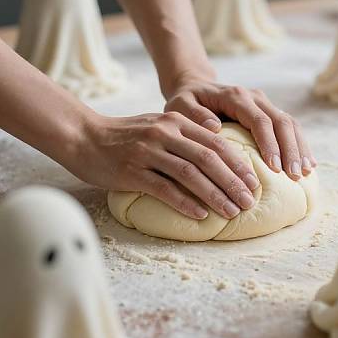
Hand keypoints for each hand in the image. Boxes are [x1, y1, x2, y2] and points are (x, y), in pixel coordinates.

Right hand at [72, 112, 260, 219]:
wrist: (84, 137)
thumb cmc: (125, 135)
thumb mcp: (157, 125)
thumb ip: (185, 135)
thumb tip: (216, 156)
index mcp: (176, 121)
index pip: (216, 143)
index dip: (238, 164)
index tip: (253, 183)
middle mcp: (165, 133)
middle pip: (208, 159)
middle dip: (233, 182)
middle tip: (249, 202)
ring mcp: (148, 151)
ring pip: (190, 174)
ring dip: (215, 195)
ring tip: (231, 212)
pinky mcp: (132, 171)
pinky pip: (164, 188)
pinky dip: (184, 202)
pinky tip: (200, 215)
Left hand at [164, 79, 316, 180]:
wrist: (195, 88)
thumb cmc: (185, 101)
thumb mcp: (180, 105)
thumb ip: (194, 114)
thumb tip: (214, 127)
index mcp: (236, 96)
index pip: (259, 120)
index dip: (270, 144)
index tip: (275, 169)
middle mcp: (255, 97)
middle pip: (281, 121)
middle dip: (291, 150)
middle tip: (295, 176)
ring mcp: (264, 103)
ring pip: (290, 124)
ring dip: (300, 148)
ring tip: (305, 174)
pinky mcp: (268, 112)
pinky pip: (289, 128)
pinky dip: (299, 145)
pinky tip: (307, 164)